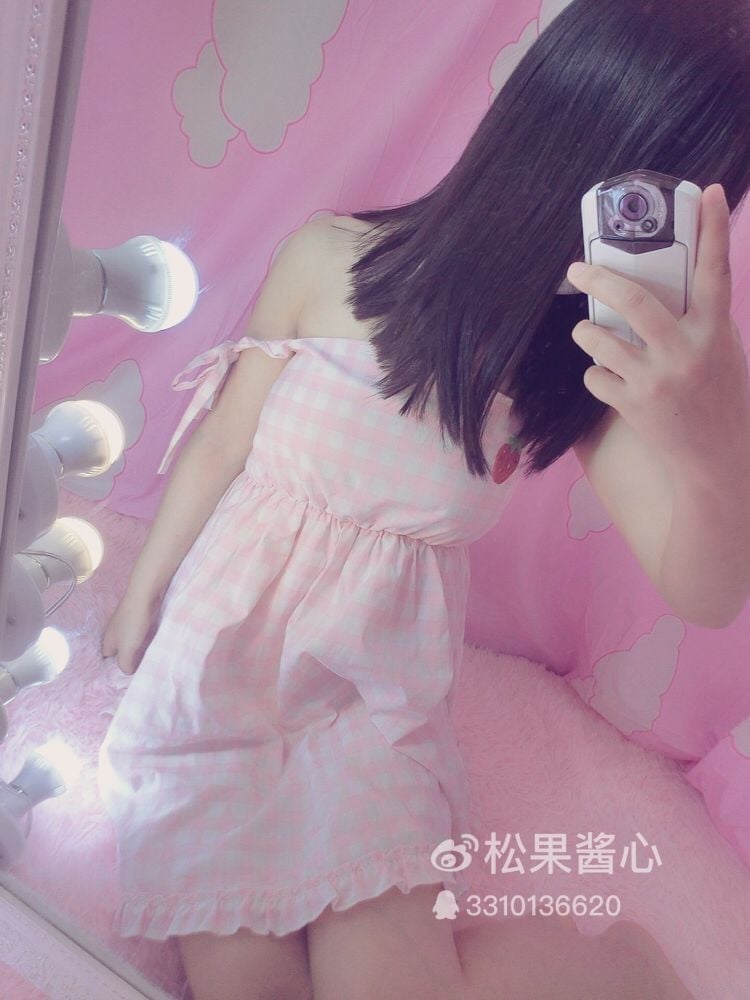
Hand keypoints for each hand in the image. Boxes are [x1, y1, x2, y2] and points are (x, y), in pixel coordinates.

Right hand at [101, 592, 161, 674]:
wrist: (144, 594)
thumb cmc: (133, 623)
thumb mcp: (127, 649)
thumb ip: (125, 664)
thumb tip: (128, 671)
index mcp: (107, 641)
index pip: (106, 659)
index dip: (114, 667)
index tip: (126, 675)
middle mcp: (113, 632)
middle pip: (118, 650)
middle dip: (127, 658)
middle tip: (139, 667)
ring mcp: (124, 623)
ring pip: (128, 640)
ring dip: (136, 648)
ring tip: (147, 657)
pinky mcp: (136, 616)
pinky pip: (138, 632)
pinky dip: (143, 638)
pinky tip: (151, 641)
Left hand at [567, 184, 749, 485]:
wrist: (717, 459)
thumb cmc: (719, 397)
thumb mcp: (721, 350)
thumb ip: (699, 318)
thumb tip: (669, 282)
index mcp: (715, 332)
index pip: (716, 271)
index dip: (713, 228)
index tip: (707, 192)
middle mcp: (686, 352)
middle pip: (635, 300)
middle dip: (599, 276)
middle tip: (576, 267)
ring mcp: (657, 380)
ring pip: (600, 339)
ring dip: (586, 331)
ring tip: (587, 331)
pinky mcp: (633, 405)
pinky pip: (595, 376)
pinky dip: (595, 372)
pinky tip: (607, 377)